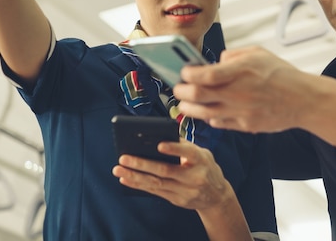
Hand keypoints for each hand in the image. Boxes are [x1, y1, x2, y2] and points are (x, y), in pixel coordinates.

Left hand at [112, 140, 232, 210]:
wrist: (216, 197)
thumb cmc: (207, 169)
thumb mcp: (203, 154)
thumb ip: (185, 146)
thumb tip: (162, 134)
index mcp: (201, 160)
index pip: (188, 153)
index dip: (174, 149)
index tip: (159, 145)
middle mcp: (194, 176)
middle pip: (165, 170)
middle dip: (142, 164)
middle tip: (124, 157)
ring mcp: (185, 190)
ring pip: (156, 183)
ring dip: (135, 176)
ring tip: (119, 169)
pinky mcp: (176, 199)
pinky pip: (155, 192)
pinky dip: (139, 185)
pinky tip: (126, 179)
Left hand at [175, 46, 335, 154]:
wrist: (303, 100)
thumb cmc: (282, 74)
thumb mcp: (257, 53)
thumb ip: (232, 55)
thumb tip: (215, 62)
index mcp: (240, 71)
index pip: (204, 74)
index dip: (187, 74)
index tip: (184, 72)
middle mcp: (238, 93)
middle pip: (197, 96)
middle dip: (181, 92)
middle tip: (178, 88)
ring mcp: (240, 111)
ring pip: (203, 113)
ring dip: (188, 109)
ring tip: (184, 104)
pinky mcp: (245, 125)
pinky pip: (219, 123)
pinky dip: (208, 118)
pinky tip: (207, 112)